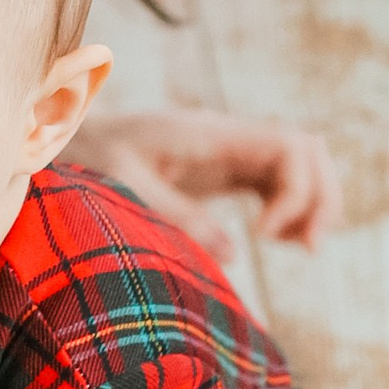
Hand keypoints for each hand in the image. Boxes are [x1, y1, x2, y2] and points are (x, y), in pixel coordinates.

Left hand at [78, 105, 342, 258]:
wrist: (66, 140)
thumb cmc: (88, 158)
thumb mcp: (123, 185)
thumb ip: (175, 214)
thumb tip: (233, 254)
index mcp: (208, 133)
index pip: (288, 146)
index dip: (295, 193)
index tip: (262, 237)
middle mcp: (227, 137)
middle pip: (308, 151)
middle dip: (321, 197)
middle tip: (307, 248)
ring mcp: (228, 152)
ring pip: (301, 164)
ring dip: (312, 204)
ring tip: (301, 248)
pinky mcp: (224, 170)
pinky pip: (279, 180)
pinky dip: (291, 208)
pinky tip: (278, 240)